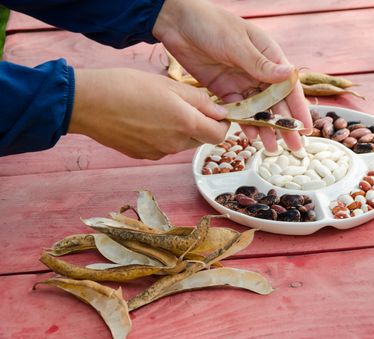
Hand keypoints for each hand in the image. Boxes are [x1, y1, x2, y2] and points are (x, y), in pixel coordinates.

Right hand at [68, 68, 228, 159]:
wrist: (88, 103)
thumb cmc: (127, 87)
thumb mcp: (169, 85)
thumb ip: (200, 100)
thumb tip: (220, 112)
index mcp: (186, 124)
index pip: (219, 135)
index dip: (222, 125)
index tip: (217, 113)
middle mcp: (175, 144)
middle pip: (201, 140)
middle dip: (200, 125)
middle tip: (185, 105)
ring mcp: (159, 152)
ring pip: (181, 144)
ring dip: (181, 130)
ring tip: (161, 109)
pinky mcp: (143, 155)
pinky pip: (163, 147)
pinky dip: (163, 136)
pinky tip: (146, 120)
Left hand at [153, 0, 311, 150]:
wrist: (177, 23)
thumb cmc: (211, 24)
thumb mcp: (237, 44)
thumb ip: (260, 64)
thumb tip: (289, 74)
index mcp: (269, 55)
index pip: (289, 85)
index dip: (298, 108)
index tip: (306, 127)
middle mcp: (259, 70)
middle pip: (276, 102)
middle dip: (285, 124)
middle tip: (293, 146)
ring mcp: (242, 81)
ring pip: (258, 110)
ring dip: (265, 128)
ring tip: (271, 148)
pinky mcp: (224, 89)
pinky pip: (238, 110)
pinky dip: (244, 123)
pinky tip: (250, 136)